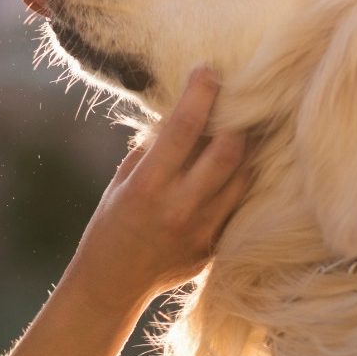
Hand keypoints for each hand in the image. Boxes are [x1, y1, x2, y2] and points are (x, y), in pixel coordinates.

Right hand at [61, 67, 248, 313]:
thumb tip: (182, 113)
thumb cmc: (111, 223)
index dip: (200, 93)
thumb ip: (154, 148)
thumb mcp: (123, 179)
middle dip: (236, 118)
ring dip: (245, 146)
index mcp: (149, 185)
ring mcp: (203, 230)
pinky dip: (241, 177)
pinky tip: (237, 162)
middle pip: (229, 150)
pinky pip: (239, 202)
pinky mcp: (215, 246)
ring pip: (243, 175)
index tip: (207, 70)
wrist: (111, 285)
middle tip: (233, 98)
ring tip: (242, 126)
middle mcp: (180, 207)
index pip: (184, 127)